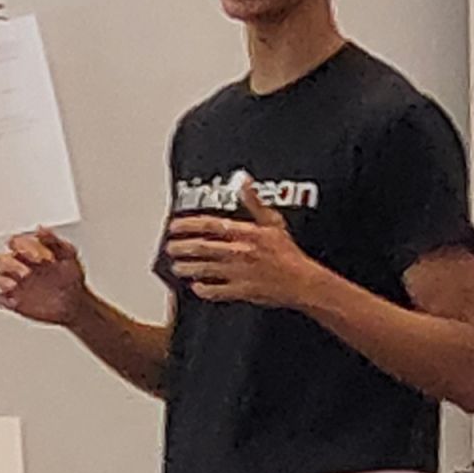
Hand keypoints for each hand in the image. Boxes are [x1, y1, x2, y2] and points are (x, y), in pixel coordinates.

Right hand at [0, 226, 88, 327]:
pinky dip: (2, 298)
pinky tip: (14, 298)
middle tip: (24, 271)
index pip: (14, 242)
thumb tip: (41, 229)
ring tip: (13, 284)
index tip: (32, 253)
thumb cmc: (71, 280)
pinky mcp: (13, 301)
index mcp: (29, 254)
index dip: (20, 244)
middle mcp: (19, 267)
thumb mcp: (68, 255)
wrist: (74, 304)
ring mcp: (14, 284)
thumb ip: (54, 241)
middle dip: (9, 263)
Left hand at [165, 183, 318, 310]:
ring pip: (204, 269)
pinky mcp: (241, 291)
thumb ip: (254, 201)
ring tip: (177, 266)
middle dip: (181, 247)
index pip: (210, 225)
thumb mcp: (273, 222)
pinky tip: (196, 286)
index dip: (188, 225)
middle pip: (202, 248)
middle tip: (170, 247)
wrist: (303, 282)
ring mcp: (238, 273)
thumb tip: (243, 181)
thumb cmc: (288, 254)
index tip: (174, 226)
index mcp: (245, 234)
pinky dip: (203, 289)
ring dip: (187, 268)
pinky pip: (216, 291)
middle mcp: (238, 252)